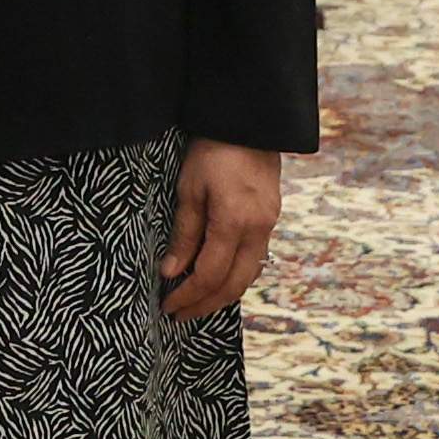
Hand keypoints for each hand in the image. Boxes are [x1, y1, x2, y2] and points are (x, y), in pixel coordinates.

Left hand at [159, 140, 281, 321]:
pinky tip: (218, 278)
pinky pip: (255, 259)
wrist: (249, 122)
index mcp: (234, 223)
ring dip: (222, 295)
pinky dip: (235, 276)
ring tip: (196, 303)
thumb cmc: (212, 151)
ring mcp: (269, 226)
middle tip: (180, 316)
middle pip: (233, 285)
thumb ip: (184, 235)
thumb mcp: (189, 190)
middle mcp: (258, 230)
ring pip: (248, 276)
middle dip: (205, 305)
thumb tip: (171, 272)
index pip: (209, 275)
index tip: (168, 306)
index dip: (188, 296)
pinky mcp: (271, 219)